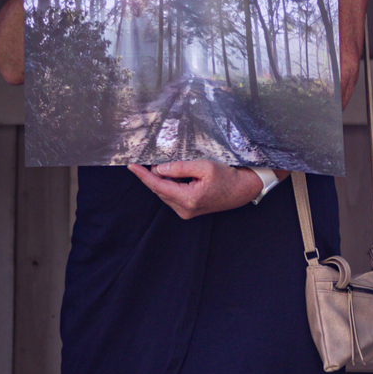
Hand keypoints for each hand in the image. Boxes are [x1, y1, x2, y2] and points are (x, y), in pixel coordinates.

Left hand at [130, 161, 266, 220]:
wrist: (240, 190)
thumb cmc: (226, 177)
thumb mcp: (204, 166)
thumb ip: (180, 168)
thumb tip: (160, 169)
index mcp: (188, 199)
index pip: (158, 186)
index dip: (143, 175)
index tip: (131, 166)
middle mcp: (184, 209)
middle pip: (160, 190)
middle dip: (154, 176)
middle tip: (155, 161)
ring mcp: (186, 212)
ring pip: (165, 193)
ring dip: (163, 181)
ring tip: (170, 168)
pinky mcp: (188, 211)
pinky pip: (172, 197)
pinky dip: (170, 186)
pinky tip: (176, 177)